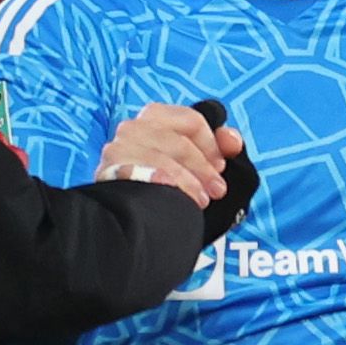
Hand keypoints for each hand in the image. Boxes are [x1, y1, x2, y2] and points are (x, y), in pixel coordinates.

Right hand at [96, 104, 240, 210]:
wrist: (127, 224)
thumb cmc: (164, 191)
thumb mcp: (195, 167)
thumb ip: (215, 148)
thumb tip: (233, 140)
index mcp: (154, 119)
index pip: (191, 119)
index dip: (213, 143)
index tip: (221, 164)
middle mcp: (133, 129)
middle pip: (180, 139)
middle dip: (203, 165)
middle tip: (217, 189)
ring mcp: (120, 148)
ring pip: (167, 156)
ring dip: (191, 180)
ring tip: (202, 201)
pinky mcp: (112, 168)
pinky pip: (151, 172)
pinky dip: (175, 186)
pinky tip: (184, 201)